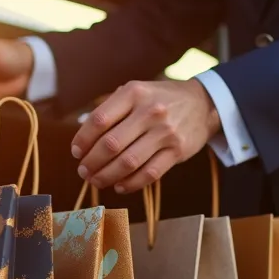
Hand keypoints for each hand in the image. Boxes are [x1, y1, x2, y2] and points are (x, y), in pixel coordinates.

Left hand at [72, 79, 220, 193]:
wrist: (202, 103)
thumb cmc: (159, 99)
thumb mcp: (136, 92)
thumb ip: (111, 110)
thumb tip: (82, 139)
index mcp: (134, 93)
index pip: (99, 120)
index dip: (83, 140)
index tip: (76, 152)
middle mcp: (150, 111)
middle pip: (111, 144)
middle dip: (92, 162)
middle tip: (83, 171)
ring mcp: (166, 132)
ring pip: (128, 162)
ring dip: (107, 176)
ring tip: (96, 181)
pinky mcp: (178, 151)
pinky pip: (149, 174)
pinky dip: (130, 184)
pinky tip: (119, 186)